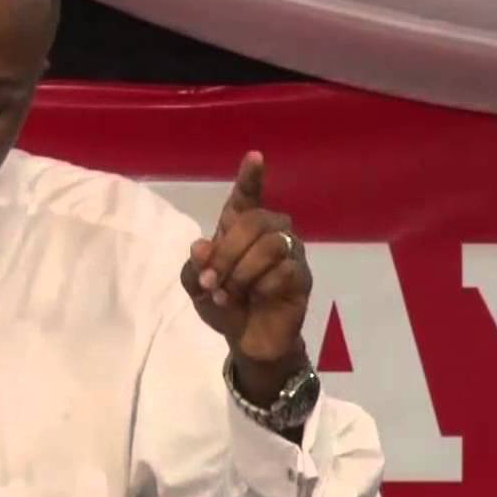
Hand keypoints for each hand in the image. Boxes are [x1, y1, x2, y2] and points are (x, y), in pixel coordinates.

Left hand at [181, 151, 311, 403]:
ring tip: (229, 293)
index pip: (247, 197)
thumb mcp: (198, 288)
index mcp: (241, 228)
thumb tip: (201, 247)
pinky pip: (284, 271)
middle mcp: (270, 232)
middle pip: (255, 221)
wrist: (248, 339)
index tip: (254, 157)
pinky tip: (253, 299)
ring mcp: (290, 253)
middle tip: (211, 280)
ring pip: (271, 244)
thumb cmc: (225, 304)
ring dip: (242, 271)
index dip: (251, 178)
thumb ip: (195, 268)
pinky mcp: (302, 277)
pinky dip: (261, 286)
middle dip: (227, 251)